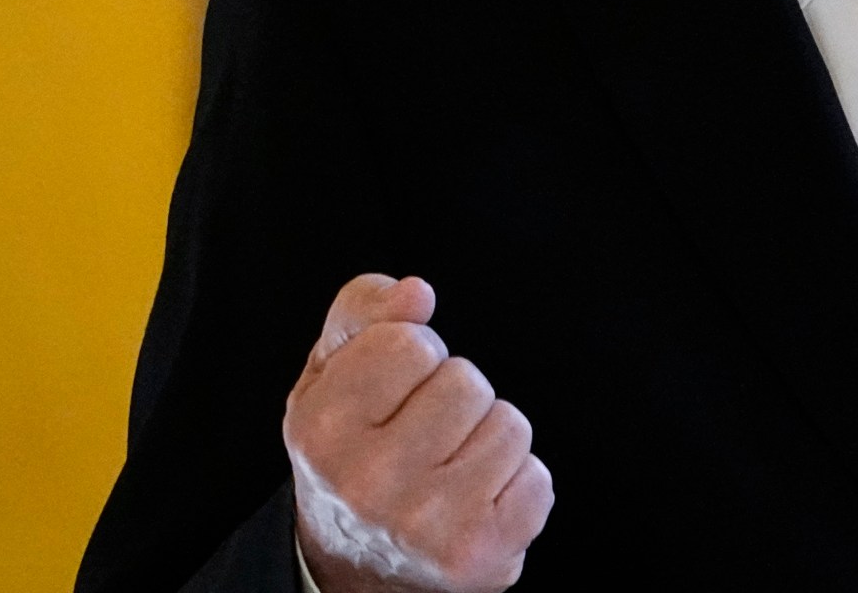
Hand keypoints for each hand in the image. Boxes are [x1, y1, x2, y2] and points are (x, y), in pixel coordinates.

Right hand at [284, 275, 554, 592]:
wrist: (357, 567)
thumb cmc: (352, 450)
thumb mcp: (331, 375)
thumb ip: (362, 314)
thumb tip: (416, 292)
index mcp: (320, 429)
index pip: (410, 342)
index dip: (413, 356)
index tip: (392, 392)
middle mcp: (365, 482)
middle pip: (467, 382)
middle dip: (454, 398)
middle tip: (421, 437)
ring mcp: (425, 524)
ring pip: (509, 426)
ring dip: (488, 439)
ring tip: (446, 470)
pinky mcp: (477, 554)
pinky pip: (537, 478)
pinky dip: (515, 485)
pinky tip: (473, 503)